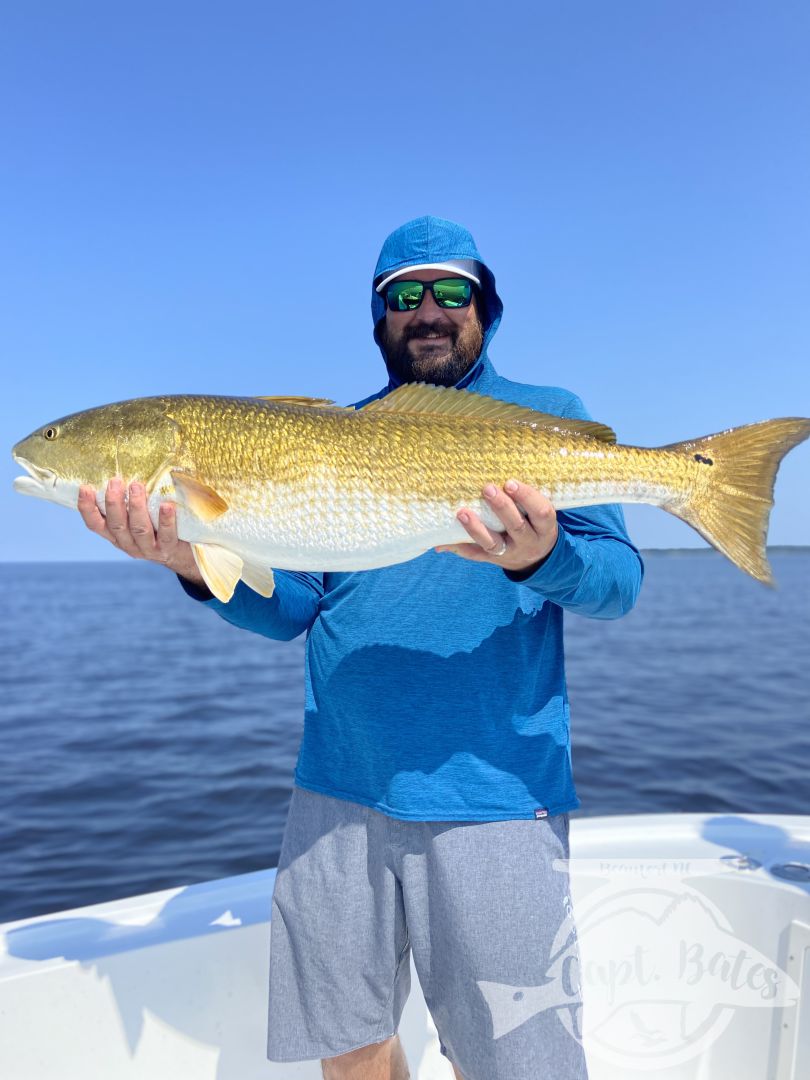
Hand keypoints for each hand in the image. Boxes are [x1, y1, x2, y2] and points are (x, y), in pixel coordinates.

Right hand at [78, 479, 204, 586]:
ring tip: (136, 486)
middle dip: (114, 503)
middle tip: (115, 481)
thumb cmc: (154, 528)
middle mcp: (128, 544)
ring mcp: (148, 548)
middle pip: (116, 525)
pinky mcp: (168, 549)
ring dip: (136, 507)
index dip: (87, 508)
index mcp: (116, 535)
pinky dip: (165, 520)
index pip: (95, 524)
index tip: (84, 488)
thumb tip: (121, 470)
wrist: (180, 554)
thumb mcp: (135, 518)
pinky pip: (166, 535)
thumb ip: (126, 503)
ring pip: (139, 529)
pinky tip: (166, 505)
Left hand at [435, 479, 557, 573]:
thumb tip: (508, 468)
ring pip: (493, 543)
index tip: (510, 482)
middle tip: (487, 488)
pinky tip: (443, 541)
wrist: (537, 559)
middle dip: (501, 507)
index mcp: (544, 528)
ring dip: (476, 528)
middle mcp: (529, 543)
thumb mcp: (541, 514)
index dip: (527, 497)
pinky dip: (459, 547)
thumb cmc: (535, 524)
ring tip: (462, 512)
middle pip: (516, 526)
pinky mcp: (493, 560)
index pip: (541, 512)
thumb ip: (530, 497)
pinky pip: (475, 555)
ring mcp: (510, 553)